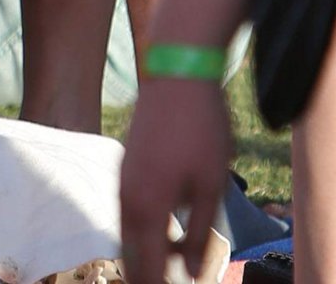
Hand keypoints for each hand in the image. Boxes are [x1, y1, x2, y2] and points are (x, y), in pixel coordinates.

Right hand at [120, 77, 230, 283]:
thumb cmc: (202, 129)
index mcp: (147, 208)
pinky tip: (171, 226)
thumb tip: (193, 275)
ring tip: (179, 259)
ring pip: (128, 235)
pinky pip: (130, 211)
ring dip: (149, 254)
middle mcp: (127, 198)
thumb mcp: (212, 187)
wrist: (178, 72)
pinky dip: (145, 229)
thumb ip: (200, 235)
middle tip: (172, 281)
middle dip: (149, 278)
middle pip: (130, 258)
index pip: (147, 271)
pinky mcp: (127, 165)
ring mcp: (123, 179)